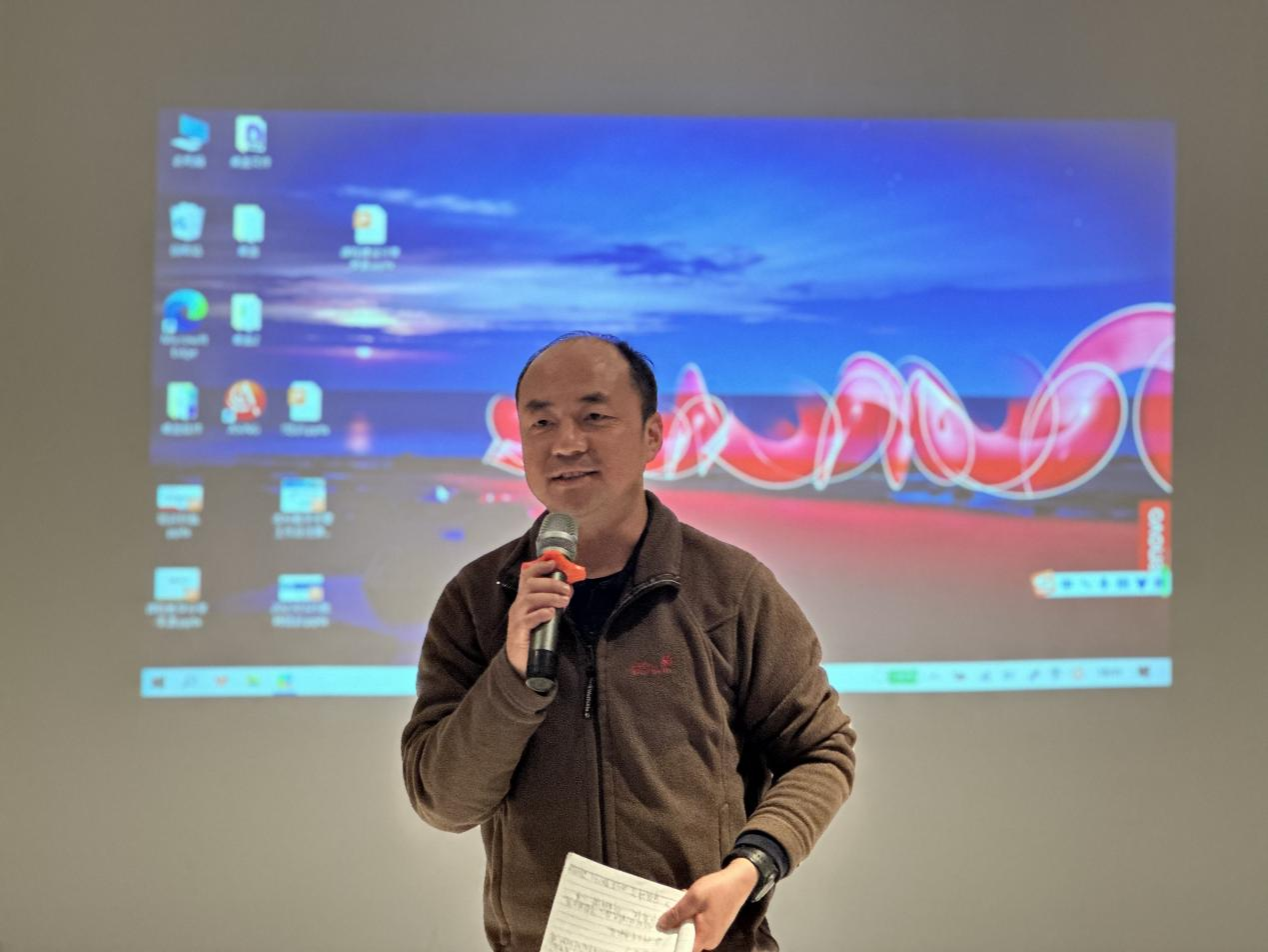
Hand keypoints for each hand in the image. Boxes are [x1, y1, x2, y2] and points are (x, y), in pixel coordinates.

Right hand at [506, 558, 571, 677]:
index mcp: (525, 599)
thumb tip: (568, 590)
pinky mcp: (518, 632)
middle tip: (567, 588)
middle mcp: (518, 606)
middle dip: (550, 582)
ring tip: (564, 601)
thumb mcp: (545, 615)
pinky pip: (528, 619)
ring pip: (529, 599)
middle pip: (530, 584)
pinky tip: (551, 614)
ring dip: (549, 596)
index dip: (539, 566)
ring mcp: (517, 618)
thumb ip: (553, 602)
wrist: (523, 664)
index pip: (527, 576)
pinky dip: (541, 613)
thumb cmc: (536, 636)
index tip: (554, 563)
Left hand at [657, 859, 757, 951]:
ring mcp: (713, 934)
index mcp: (704, 938)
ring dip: (683, 918)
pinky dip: (691, 915)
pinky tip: (689, 901)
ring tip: (679, 902)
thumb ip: (676, 914)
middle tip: (663, 912)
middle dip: (674, 926)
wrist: (739, 881)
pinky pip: (698, 925)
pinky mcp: (714, 926)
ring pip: (691, 930)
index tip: (657, 932)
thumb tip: (661, 926)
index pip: (682, 948)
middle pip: (685, 939)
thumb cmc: (717, 890)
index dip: (669, 941)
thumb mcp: (692, 898)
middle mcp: (709, 941)